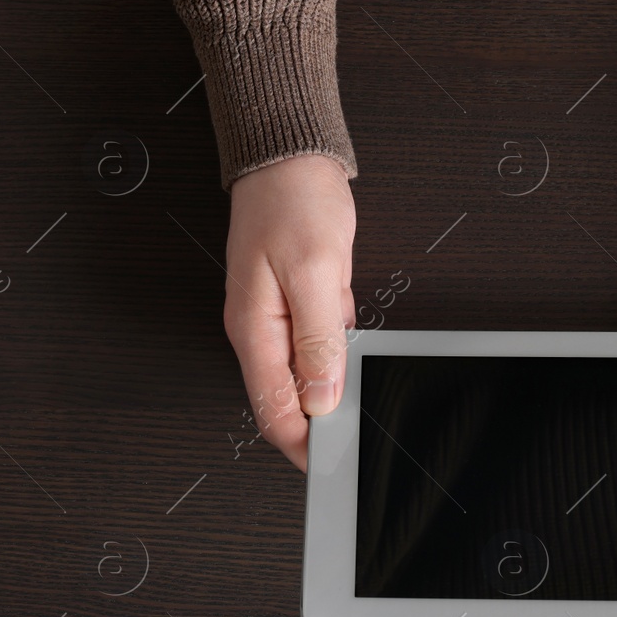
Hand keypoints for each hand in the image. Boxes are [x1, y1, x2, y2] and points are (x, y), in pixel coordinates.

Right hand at [224, 154, 355, 471]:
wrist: (288, 156)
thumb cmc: (292, 201)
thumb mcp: (314, 272)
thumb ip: (318, 340)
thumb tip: (321, 397)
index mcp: (255, 331)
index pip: (273, 412)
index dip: (303, 445)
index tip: (334, 460)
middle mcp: (260, 331)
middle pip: (289, 400)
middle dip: (325, 416)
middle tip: (362, 420)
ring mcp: (277, 318)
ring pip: (309, 372)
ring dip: (336, 375)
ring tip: (357, 356)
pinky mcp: (296, 302)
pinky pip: (322, 339)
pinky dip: (341, 337)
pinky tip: (350, 314)